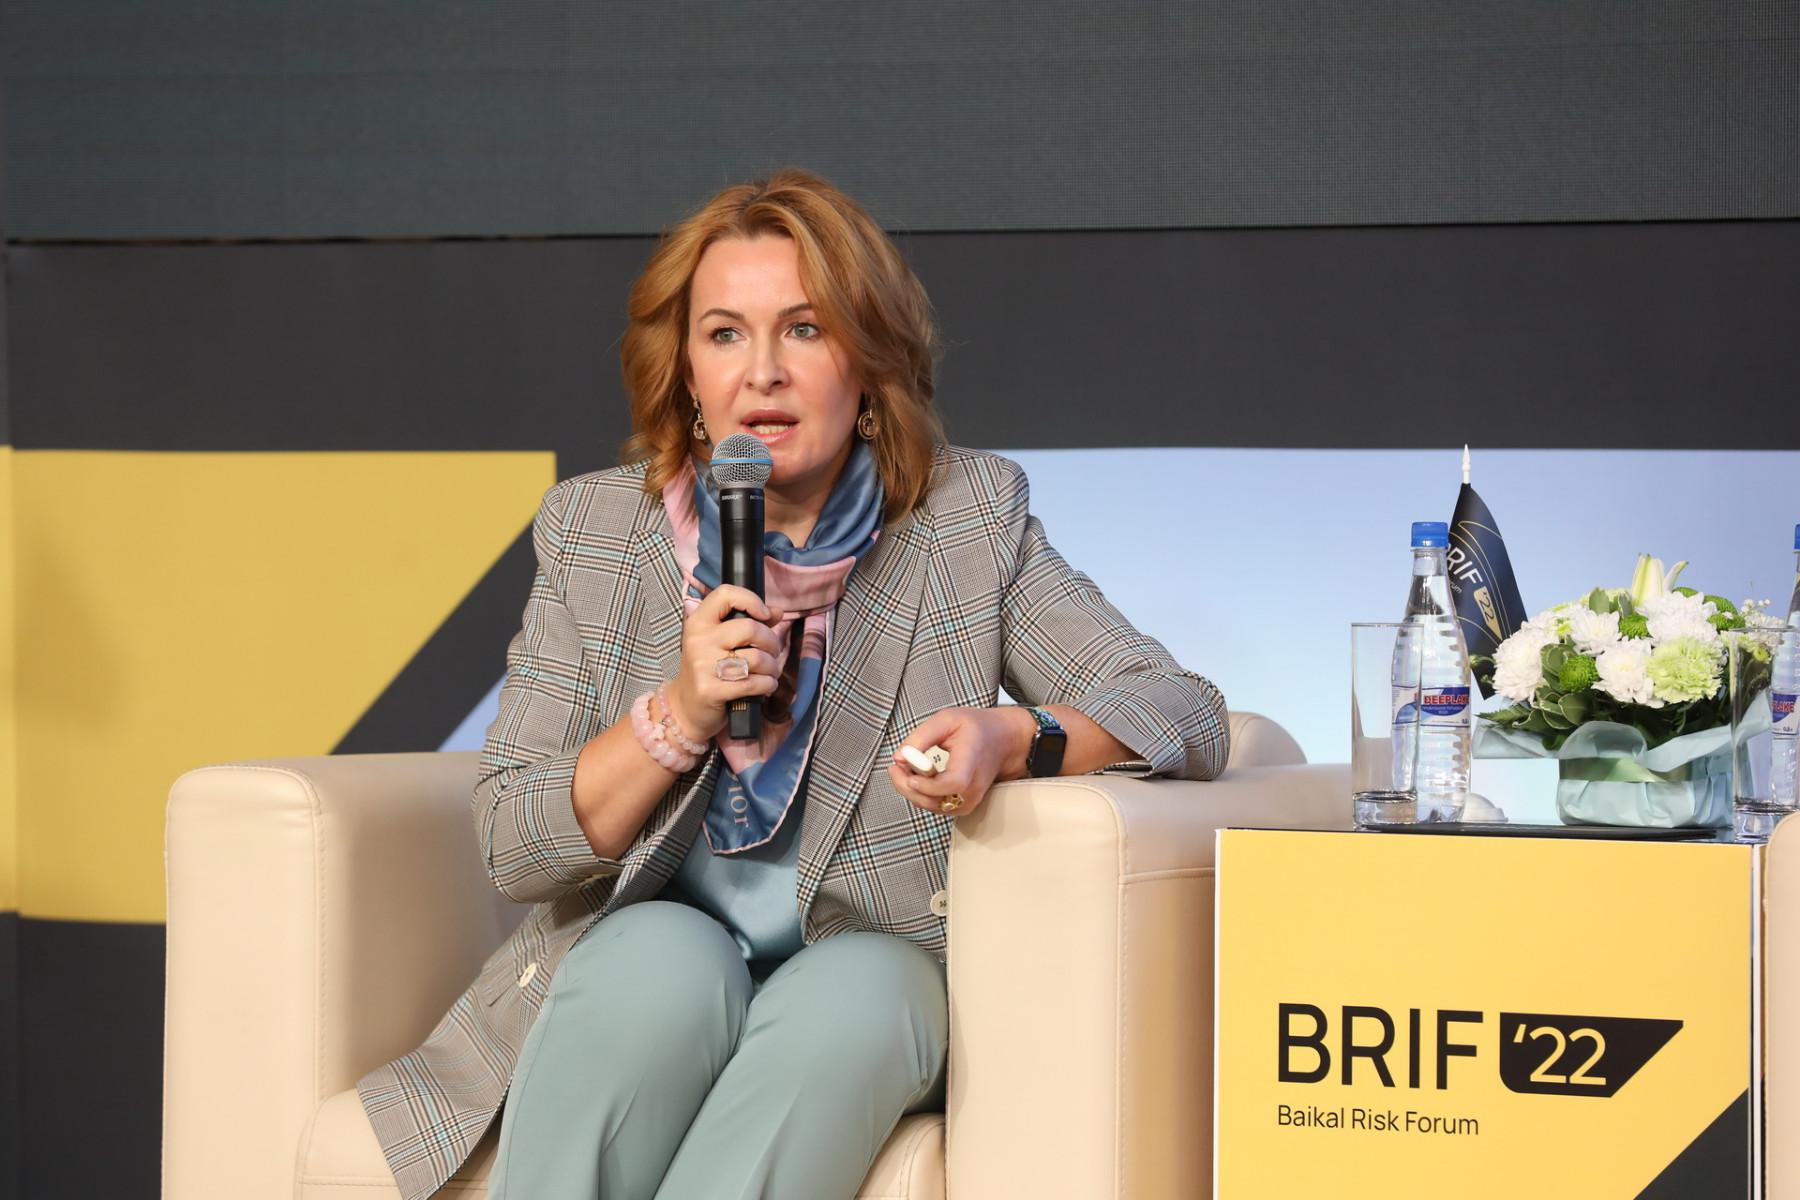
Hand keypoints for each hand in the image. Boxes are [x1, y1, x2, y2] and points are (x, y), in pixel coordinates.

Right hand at [665, 585, 785, 741]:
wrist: (685, 707)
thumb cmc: (708, 669)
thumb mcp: (720, 642)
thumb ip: (748, 623)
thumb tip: (777, 612)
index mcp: (699, 622)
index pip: (725, 594)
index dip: (751, 600)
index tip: (765, 615)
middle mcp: (698, 640)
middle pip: (750, 629)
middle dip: (771, 642)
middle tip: (773, 652)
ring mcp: (702, 665)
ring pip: (756, 658)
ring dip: (772, 667)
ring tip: (770, 672)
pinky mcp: (710, 690)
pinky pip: (752, 683)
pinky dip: (767, 685)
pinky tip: (766, 685)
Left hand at [888, 706, 1032, 818]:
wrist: (1002, 741)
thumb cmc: (976, 729)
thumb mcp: (947, 719)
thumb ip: (921, 737)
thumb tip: (900, 757)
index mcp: (972, 764)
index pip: (952, 783)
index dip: (927, 783)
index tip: (908, 772)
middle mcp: (972, 789)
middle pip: (934, 800)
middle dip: (906, 785)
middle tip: (896, 766)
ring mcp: (968, 801)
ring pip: (930, 806)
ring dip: (911, 790)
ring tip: (906, 767)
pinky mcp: (962, 807)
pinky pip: (934, 806)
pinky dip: (920, 793)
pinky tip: (917, 776)